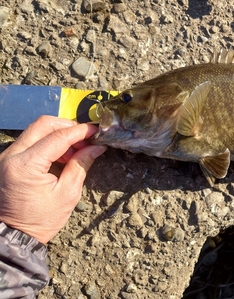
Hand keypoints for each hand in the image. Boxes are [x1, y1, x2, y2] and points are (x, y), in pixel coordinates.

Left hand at [0, 116, 106, 243]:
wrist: (12, 236)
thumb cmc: (41, 220)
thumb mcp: (68, 194)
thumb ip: (81, 164)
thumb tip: (97, 147)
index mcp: (26, 166)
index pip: (58, 137)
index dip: (80, 131)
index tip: (96, 131)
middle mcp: (11, 156)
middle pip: (43, 124)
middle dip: (68, 127)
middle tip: (85, 139)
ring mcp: (5, 157)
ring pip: (35, 131)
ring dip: (58, 135)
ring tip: (75, 152)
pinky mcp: (6, 160)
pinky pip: (29, 141)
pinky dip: (47, 143)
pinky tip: (60, 157)